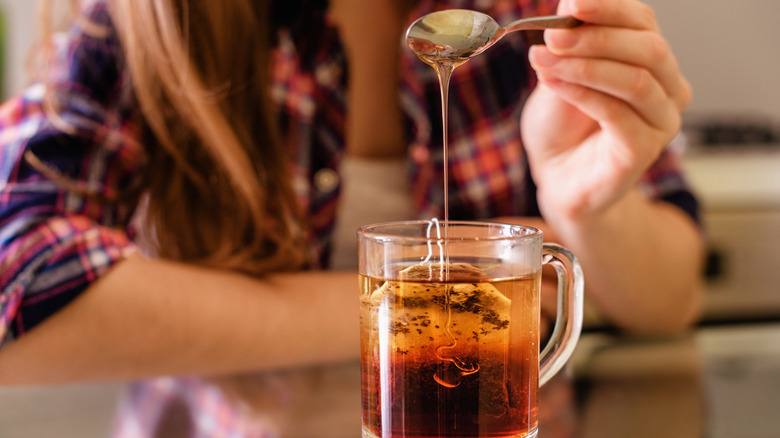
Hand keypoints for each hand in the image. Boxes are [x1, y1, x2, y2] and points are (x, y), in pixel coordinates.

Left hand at [521, 0, 691, 222]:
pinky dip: (582, 93)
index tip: (570, 4)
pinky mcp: (644, 151)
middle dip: (596, 37)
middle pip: (648, 48)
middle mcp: (668, 89)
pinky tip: (553, 85)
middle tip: (552, 37)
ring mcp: (662, 123)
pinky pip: (617, 113)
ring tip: (544, 62)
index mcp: (652, 62)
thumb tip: (568, 8)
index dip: (609, 8)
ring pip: (635, 80)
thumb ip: (568, 46)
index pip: (643, 21)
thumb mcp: (560, 74)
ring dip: (584, 66)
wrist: (557, 176)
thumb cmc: (562, 125)